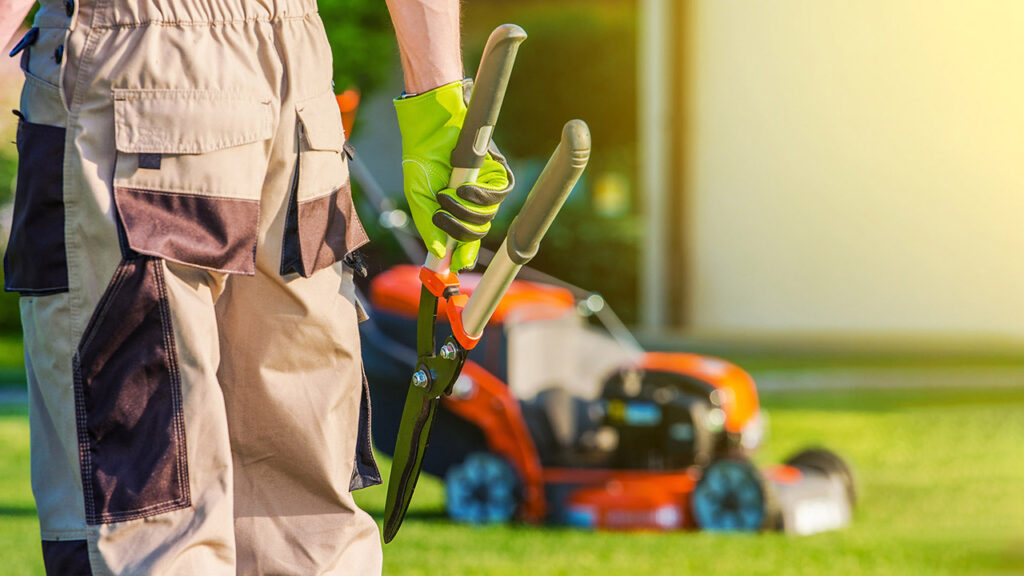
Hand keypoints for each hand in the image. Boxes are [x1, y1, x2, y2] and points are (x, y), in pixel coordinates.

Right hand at [395, 80, 512, 271]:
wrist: (430, 127)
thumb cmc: (422, 159)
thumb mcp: (419, 197)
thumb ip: (428, 224)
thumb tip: (438, 252)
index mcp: (456, 210)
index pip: (467, 238)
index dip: (465, 254)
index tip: (458, 265)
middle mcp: (474, 202)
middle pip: (479, 231)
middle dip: (460, 231)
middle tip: (441, 218)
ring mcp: (486, 187)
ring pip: (488, 216)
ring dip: (465, 211)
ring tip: (446, 196)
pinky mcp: (497, 172)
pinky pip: (498, 195)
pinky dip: (480, 197)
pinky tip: (463, 189)